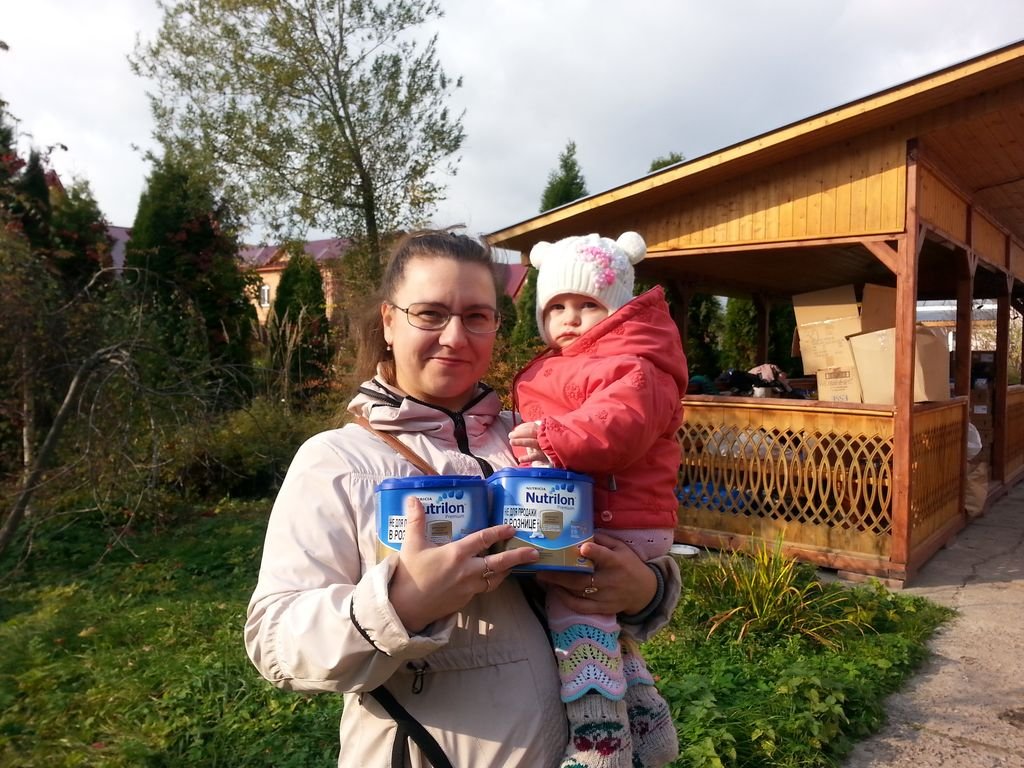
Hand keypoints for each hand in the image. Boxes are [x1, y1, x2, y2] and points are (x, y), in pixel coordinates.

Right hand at [389, 496, 539, 632]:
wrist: (405, 608)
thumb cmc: (409, 575)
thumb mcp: (411, 544)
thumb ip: (416, 521)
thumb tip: (413, 499)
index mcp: (456, 554)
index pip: (483, 539)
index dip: (499, 532)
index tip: (512, 528)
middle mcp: (467, 571)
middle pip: (499, 563)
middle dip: (519, 557)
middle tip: (535, 553)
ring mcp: (468, 588)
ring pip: (495, 578)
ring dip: (507, 571)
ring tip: (517, 564)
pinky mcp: (466, 600)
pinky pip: (484, 588)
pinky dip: (492, 581)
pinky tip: (493, 577)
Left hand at [508, 421, 545, 463]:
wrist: (554, 458)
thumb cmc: (544, 446)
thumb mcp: (538, 438)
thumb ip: (530, 434)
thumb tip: (515, 431)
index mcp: (543, 430)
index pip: (532, 426)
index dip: (522, 427)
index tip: (515, 430)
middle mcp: (545, 436)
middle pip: (531, 432)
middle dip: (519, 433)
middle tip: (510, 435)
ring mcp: (545, 446)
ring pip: (532, 442)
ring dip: (521, 441)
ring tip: (511, 442)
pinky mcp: (545, 456)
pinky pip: (535, 456)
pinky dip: (527, 458)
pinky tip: (520, 459)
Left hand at [536, 532, 655, 616]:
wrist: (644, 592)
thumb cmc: (630, 565)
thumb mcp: (621, 548)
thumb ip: (603, 540)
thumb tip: (581, 531)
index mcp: (616, 562)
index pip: (605, 557)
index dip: (594, 552)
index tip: (583, 548)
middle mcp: (610, 580)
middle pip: (582, 579)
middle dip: (560, 574)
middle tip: (542, 567)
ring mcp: (605, 597)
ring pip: (578, 593)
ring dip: (558, 586)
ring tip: (543, 578)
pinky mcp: (601, 608)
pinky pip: (580, 606)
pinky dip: (566, 600)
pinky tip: (555, 591)